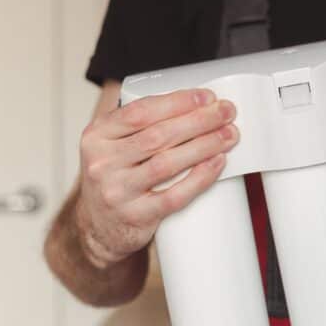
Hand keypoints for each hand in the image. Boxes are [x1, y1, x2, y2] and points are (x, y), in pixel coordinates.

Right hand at [75, 88, 239, 267]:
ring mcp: (117, 192)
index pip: (140, 112)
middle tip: (226, 113)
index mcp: (97, 136)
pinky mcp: (136, 216)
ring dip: (204, 145)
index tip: (206, 97)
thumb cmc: (115, 177)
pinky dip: (200, 178)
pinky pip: (174, 196)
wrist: (100, 227)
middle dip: (199, 120)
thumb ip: (140, 123)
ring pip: (167, 163)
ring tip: (228, 135)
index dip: (177, 102)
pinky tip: (216, 163)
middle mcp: (102, 163)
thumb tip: (195, 103)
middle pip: (158, 136)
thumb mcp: (112, 144)